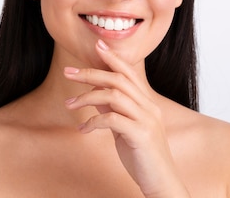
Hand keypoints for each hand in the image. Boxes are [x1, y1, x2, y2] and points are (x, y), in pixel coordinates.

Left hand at [63, 39, 189, 197]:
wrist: (162, 183)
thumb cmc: (142, 156)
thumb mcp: (124, 128)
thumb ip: (113, 109)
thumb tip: (94, 93)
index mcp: (146, 103)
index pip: (129, 73)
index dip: (112, 58)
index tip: (96, 46)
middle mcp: (149, 107)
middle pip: (118, 79)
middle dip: (90, 73)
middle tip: (68, 72)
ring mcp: (147, 120)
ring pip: (114, 95)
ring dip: (86, 97)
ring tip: (69, 105)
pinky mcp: (141, 135)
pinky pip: (112, 119)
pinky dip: (93, 121)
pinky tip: (83, 130)